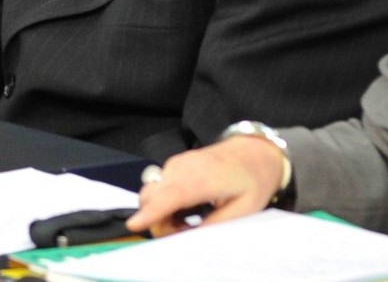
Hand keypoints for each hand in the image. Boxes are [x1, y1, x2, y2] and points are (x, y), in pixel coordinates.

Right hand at [126, 137, 286, 236]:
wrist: (253, 151)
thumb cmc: (252, 181)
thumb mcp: (245, 209)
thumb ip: (217, 223)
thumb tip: (192, 237)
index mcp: (202, 180)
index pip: (169, 196)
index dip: (151, 212)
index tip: (134, 224)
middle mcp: (182, 168)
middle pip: (151, 194)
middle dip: (157, 219)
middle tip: (182, 233)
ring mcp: (176, 163)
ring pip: (152, 191)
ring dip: (161, 212)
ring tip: (187, 223)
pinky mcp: (174, 164)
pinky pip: (159, 186)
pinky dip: (164, 202)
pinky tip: (185, 210)